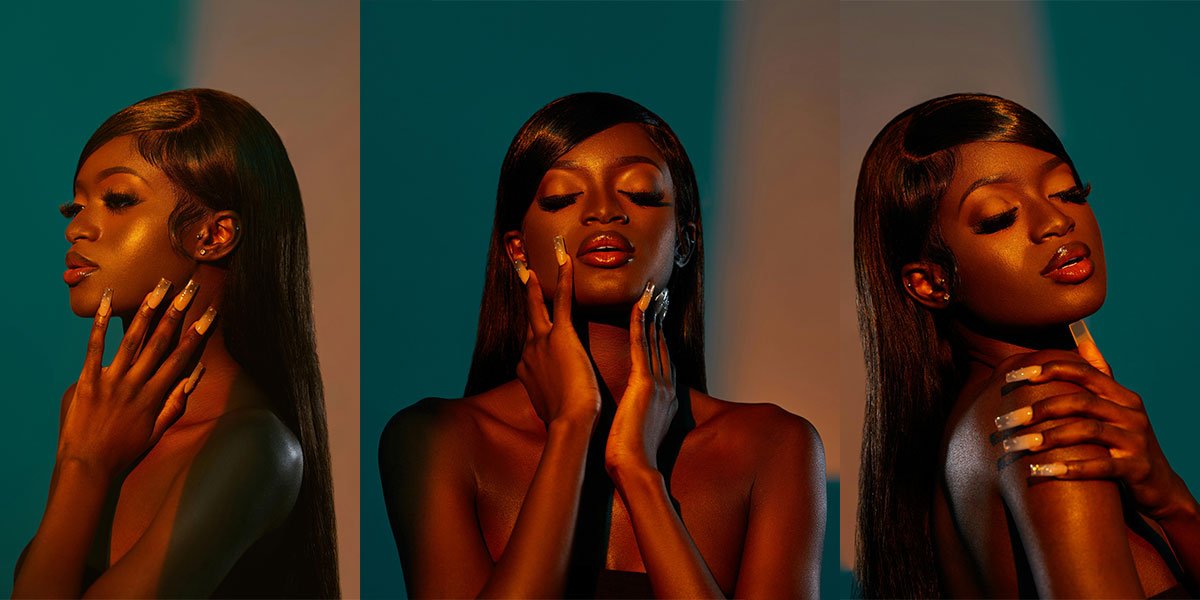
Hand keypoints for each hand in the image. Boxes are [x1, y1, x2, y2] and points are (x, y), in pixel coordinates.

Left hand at [57, 279, 213, 478]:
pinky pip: (95, 347)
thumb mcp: (158, 430)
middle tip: (189, 288)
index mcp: (155, 395)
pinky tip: (108, 301)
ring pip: (132, 339)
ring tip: (159, 287)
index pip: (182, 357)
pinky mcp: (87, 381)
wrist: (87, 467)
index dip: (198, 332)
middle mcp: (136, 384)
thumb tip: (195, 373)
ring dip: (146, 310)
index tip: (211, 312)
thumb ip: (176, 401)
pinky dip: (101, 323)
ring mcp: (111, 381)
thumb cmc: (124, 451)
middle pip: (161, 341)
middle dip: (177, 312)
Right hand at [515, 239, 600, 427]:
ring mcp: (542, 341)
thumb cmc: (566, 421)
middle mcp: (528, 351)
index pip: (530, 346)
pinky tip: (564, 259)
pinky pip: (561, 300)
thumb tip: (553, 403)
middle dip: (527, 296)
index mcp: (526, 369)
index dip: (536, 338)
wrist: (570, 422)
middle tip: (523, 272)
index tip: (539, 332)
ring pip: (537, 305)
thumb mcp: (549, 409)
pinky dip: (563, 278)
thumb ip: (548, 399)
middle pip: (527, 318)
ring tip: (533, 263)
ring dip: (536, 283)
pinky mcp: (561, 335)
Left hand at [605, 284, 676, 476]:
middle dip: (660, 320)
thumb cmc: (632, 458)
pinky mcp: (645, 384)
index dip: (660, 338)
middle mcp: (666, 388)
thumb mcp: (640, 431)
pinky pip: (642, 347)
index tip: (657, 319)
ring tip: (653, 292)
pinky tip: (639, 307)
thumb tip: (630, 414)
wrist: (636, 470)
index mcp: (664, 399)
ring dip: (653, 315)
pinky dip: (641, 325)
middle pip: (663, 345)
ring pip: (654, 341)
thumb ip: (639, 417)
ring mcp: (658, 384)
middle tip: (660, 296)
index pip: (662, 360)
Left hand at [995, 328, 1193, 519]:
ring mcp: (1136, 440)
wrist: (1159, 486)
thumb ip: (1099, 376)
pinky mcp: (1137, 467)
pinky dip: (1070, 468)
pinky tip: (1042, 471)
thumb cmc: (1124, 443)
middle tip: (1006, 420)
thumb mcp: (1115, 409)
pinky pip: (1100, 465)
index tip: (1013, 377)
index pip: (1083, 372)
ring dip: (1049, 437)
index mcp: (1121, 395)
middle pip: (1081, 401)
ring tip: (1019, 446)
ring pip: (1088, 431)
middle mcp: (1131, 413)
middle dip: (1040, 408)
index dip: (1048, 370)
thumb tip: (1084, 339)